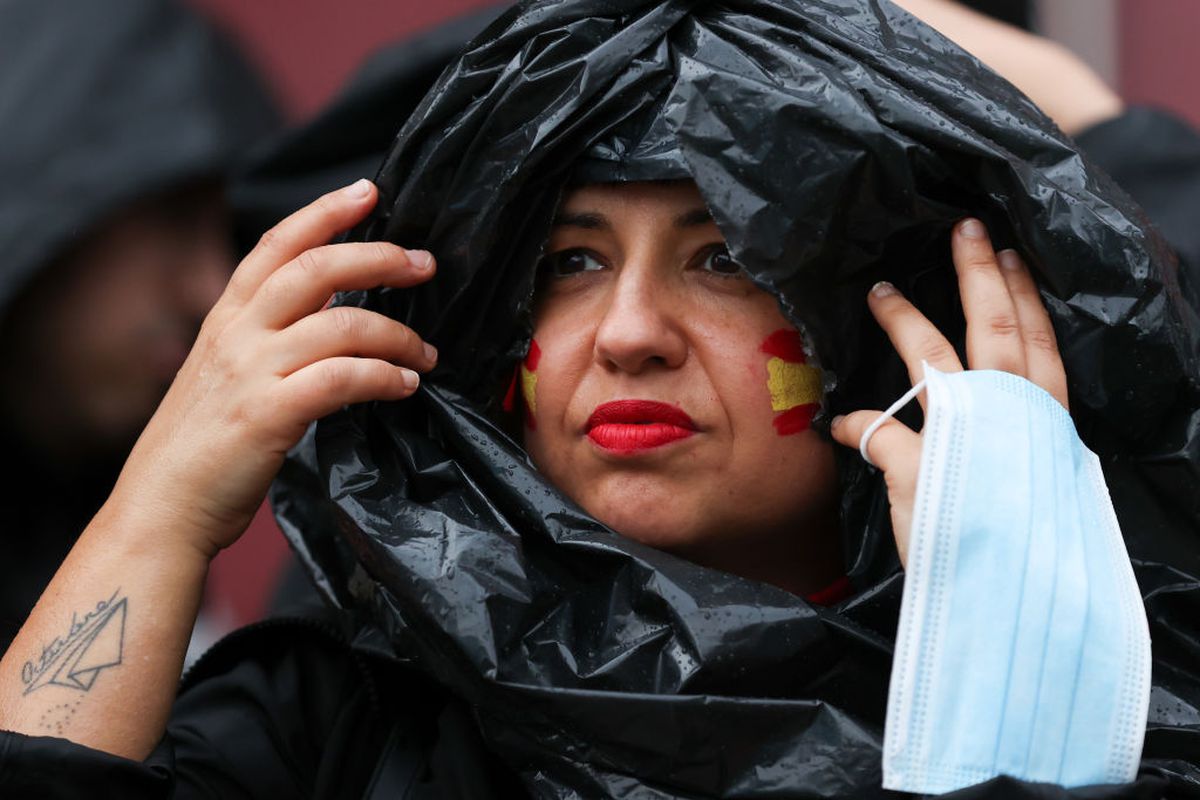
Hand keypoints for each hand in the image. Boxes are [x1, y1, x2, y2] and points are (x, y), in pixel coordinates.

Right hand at [107, 179, 436, 558]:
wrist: (162, 508)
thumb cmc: (205, 447)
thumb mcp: (228, 374)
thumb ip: (270, 339)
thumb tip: (337, 316)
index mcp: (226, 318)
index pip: (277, 244)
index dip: (325, 211)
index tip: (369, 191)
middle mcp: (236, 334)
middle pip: (317, 268)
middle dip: (379, 257)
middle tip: (424, 264)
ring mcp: (251, 372)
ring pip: (341, 324)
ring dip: (397, 335)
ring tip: (424, 353)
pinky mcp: (268, 415)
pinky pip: (342, 378)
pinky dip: (384, 377)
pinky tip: (405, 386)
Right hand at [830, 218, 1066, 564]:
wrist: (1015, 596)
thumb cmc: (954, 544)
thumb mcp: (908, 496)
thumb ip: (884, 445)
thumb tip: (845, 421)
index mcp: (963, 415)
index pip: (927, 350)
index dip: (902, 317)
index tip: (880, 290)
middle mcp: (1008, 407)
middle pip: (994, 324)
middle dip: (979, 272)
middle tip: (969, 228)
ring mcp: (1040, 418)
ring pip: (1036, 339)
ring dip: (1023, 293)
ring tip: (1012, 255)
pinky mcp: (1058, 436)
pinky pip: (1056, 367)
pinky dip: (1047, 333)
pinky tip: (1039, 321)